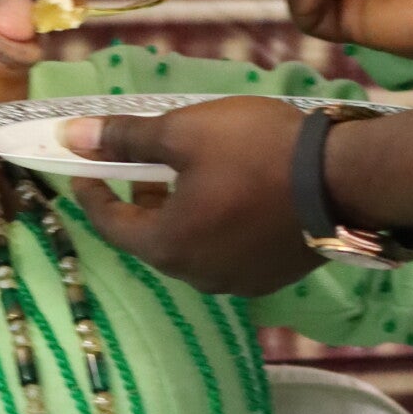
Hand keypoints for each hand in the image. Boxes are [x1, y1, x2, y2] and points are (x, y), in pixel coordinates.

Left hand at [63, 99, 314, 295]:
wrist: (343, 179)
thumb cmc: (256, 151)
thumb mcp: (185, 132)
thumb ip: (124, 138)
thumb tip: (69, 136)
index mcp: (168, 246)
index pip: (111, 225)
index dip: (92, 193)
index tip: (83, 168)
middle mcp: (197, 277)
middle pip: (153, 239)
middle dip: (141, 201)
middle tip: (141, 164)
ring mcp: (238, 282)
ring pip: (192, 246)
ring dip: (181, 214)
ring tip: (190, 174)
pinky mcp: (272, 277)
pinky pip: (227, 252)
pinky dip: (216, 225)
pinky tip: (233, 195)